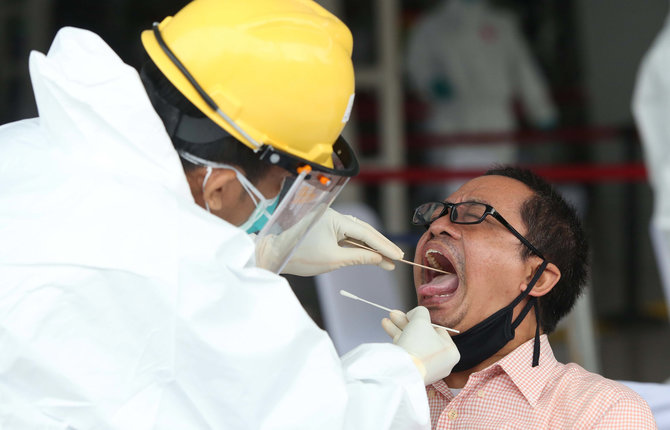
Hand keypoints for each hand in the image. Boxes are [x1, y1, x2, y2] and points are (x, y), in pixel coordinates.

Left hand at [258, 208, 402, 275]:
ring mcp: (329, 221)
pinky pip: (347, 235)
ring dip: (371, 246)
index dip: (383, 245)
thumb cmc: (299, 256)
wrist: (274, 254)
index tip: (397, 256)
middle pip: (363, 230)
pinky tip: (371, 255)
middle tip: (397, 258)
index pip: (364, 232)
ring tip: (388, 259)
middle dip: (380, 245)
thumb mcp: (333, 260)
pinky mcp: (325, 227)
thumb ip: (359, 257)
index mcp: (333, 218)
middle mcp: (332, 215)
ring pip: (356, 233)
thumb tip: (380, 259)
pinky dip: (359, 246)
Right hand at [382, 306, 459, 384]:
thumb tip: (414, 314)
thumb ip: (420, 312)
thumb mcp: (420, 320)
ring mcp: (428, 369)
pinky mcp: (415, 373)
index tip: (409, 316)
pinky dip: (399, 342)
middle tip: (393, 315)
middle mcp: (442, 362)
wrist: (403, 371)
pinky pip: (408, 354)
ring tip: (386, 321)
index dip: (422, 320)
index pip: (437, 330)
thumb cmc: (417, 344)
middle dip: (405, 323)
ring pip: (413, 343)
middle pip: (422, 336)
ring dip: (399, 330)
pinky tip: (388, 329)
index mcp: (451, 352)